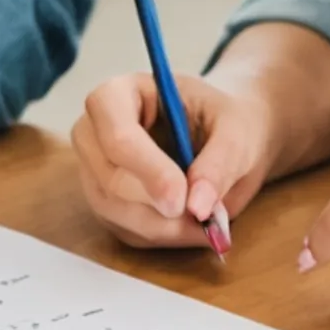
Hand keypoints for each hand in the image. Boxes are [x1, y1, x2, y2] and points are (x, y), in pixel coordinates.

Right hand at [71, 68, 275, 247]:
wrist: (221, 132)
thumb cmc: (224, 119)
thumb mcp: (237, 131)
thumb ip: (220, 164)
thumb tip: (198, 207)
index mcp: (120, 93)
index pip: (117, 134)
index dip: (147, 170)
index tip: (183, 199)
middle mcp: (94, 129)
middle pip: (109, 178)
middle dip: (158, 209)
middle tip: (205, 222)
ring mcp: (93, 167)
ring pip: (112, 210)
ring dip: (161, 229)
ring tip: (205, 226)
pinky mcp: (102, 199)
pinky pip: (121, 229)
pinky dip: (158, 236)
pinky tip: (188, 228)